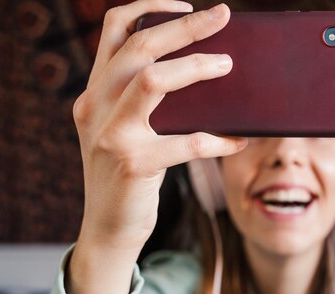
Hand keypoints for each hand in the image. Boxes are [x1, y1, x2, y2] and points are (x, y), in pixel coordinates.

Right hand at [67, 0, 245, 293]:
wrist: (107, 229)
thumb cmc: (125, 178)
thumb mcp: (121, 131)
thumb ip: (140, 101)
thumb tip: (198, 73)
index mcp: (94, 92)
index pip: (115, 30)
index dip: (149, 7)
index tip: (185, 5)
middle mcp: (95, 106)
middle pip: (139, 46)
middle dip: (185, 25)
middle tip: (223, 14)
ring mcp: (111, 134)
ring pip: (154, 80)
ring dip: (196, 67)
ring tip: (227, 64)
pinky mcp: (134, 164)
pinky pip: (187, 142)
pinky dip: (219, 139)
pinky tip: (239, 139)